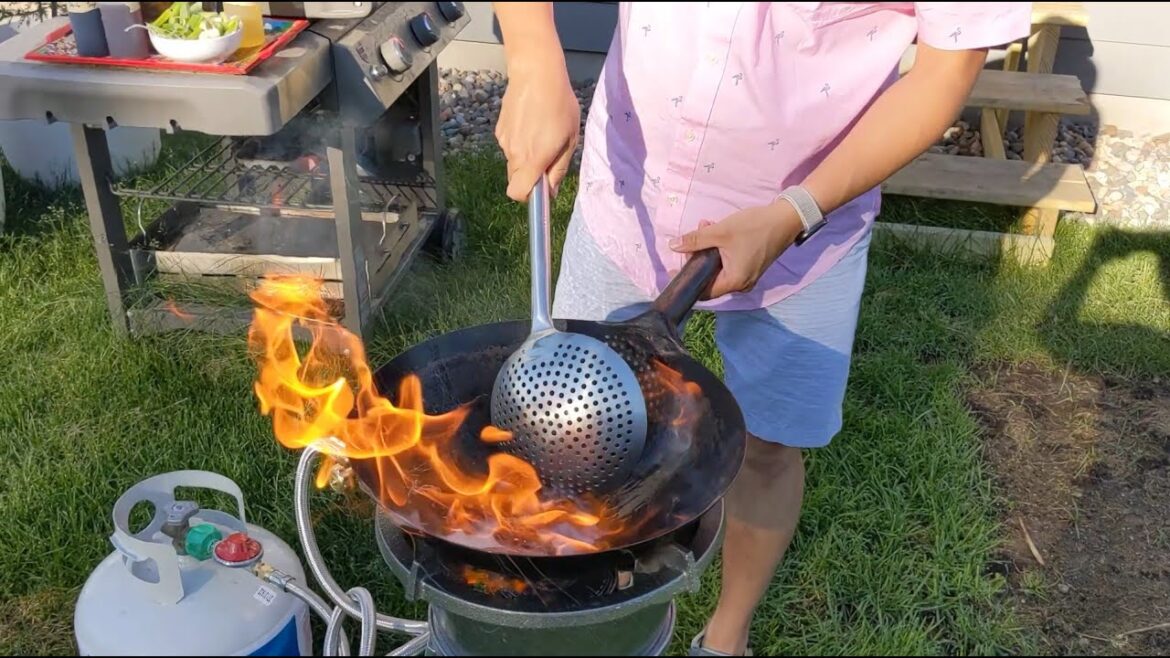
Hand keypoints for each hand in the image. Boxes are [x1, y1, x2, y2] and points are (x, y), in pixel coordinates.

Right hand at [495, 53, 580, 200]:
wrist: (536, 74)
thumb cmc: (559, 105)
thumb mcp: (570, 139)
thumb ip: (559, 168)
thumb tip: (551, 191)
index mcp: (532, 159)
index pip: (518, 193)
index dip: (529, 197)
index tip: (541, 189)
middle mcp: (514, 153)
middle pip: (516, 179)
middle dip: (530, 176)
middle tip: (547, 155)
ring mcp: (504, 141)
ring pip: (513, 162)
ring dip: (525, 157)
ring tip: (541, 132)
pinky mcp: (500, 129)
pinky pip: (510, 146)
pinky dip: (519, 142)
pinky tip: (530, 122)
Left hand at [669, 201, 802, 298]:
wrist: (786, 219)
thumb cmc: (755, 227)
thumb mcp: (720, 232)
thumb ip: (695, 240)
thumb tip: (673, 246)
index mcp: (734, 282)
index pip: (702, 291)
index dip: (687, 279)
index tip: (674, 266)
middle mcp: (741, 285)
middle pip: (709, 278)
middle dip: (697, 257)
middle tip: (692, 238)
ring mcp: (747, 276)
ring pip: (718, 268)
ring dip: (708, 249)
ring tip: (705, 227)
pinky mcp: (751, 266)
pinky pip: (728, 263)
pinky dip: (719, 250)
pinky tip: (716, 230)